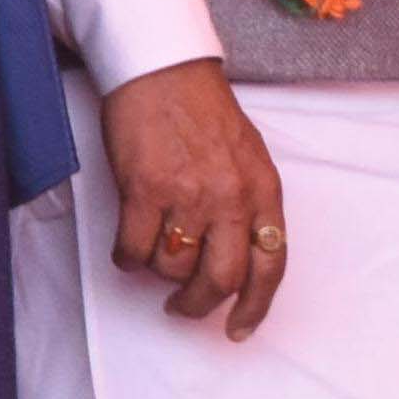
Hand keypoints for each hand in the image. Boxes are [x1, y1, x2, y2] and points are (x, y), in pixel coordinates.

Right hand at [100, 59, 288, 335]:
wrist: (164, 70)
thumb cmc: (203, 111)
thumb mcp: (248, 157)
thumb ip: (248, 205)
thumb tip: (236, 258)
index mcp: (263, 190)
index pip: (271, 264)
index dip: (256, 306)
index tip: (238, 328)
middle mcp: (231, 197)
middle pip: (222, 279)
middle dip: (198, 304)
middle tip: (181, 306)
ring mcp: (188, 194)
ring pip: (173, 269)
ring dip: (159, 274)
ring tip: (153, 255)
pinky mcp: (145, 190)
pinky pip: (134, 252)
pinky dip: (127, 259)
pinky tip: (128, 246)